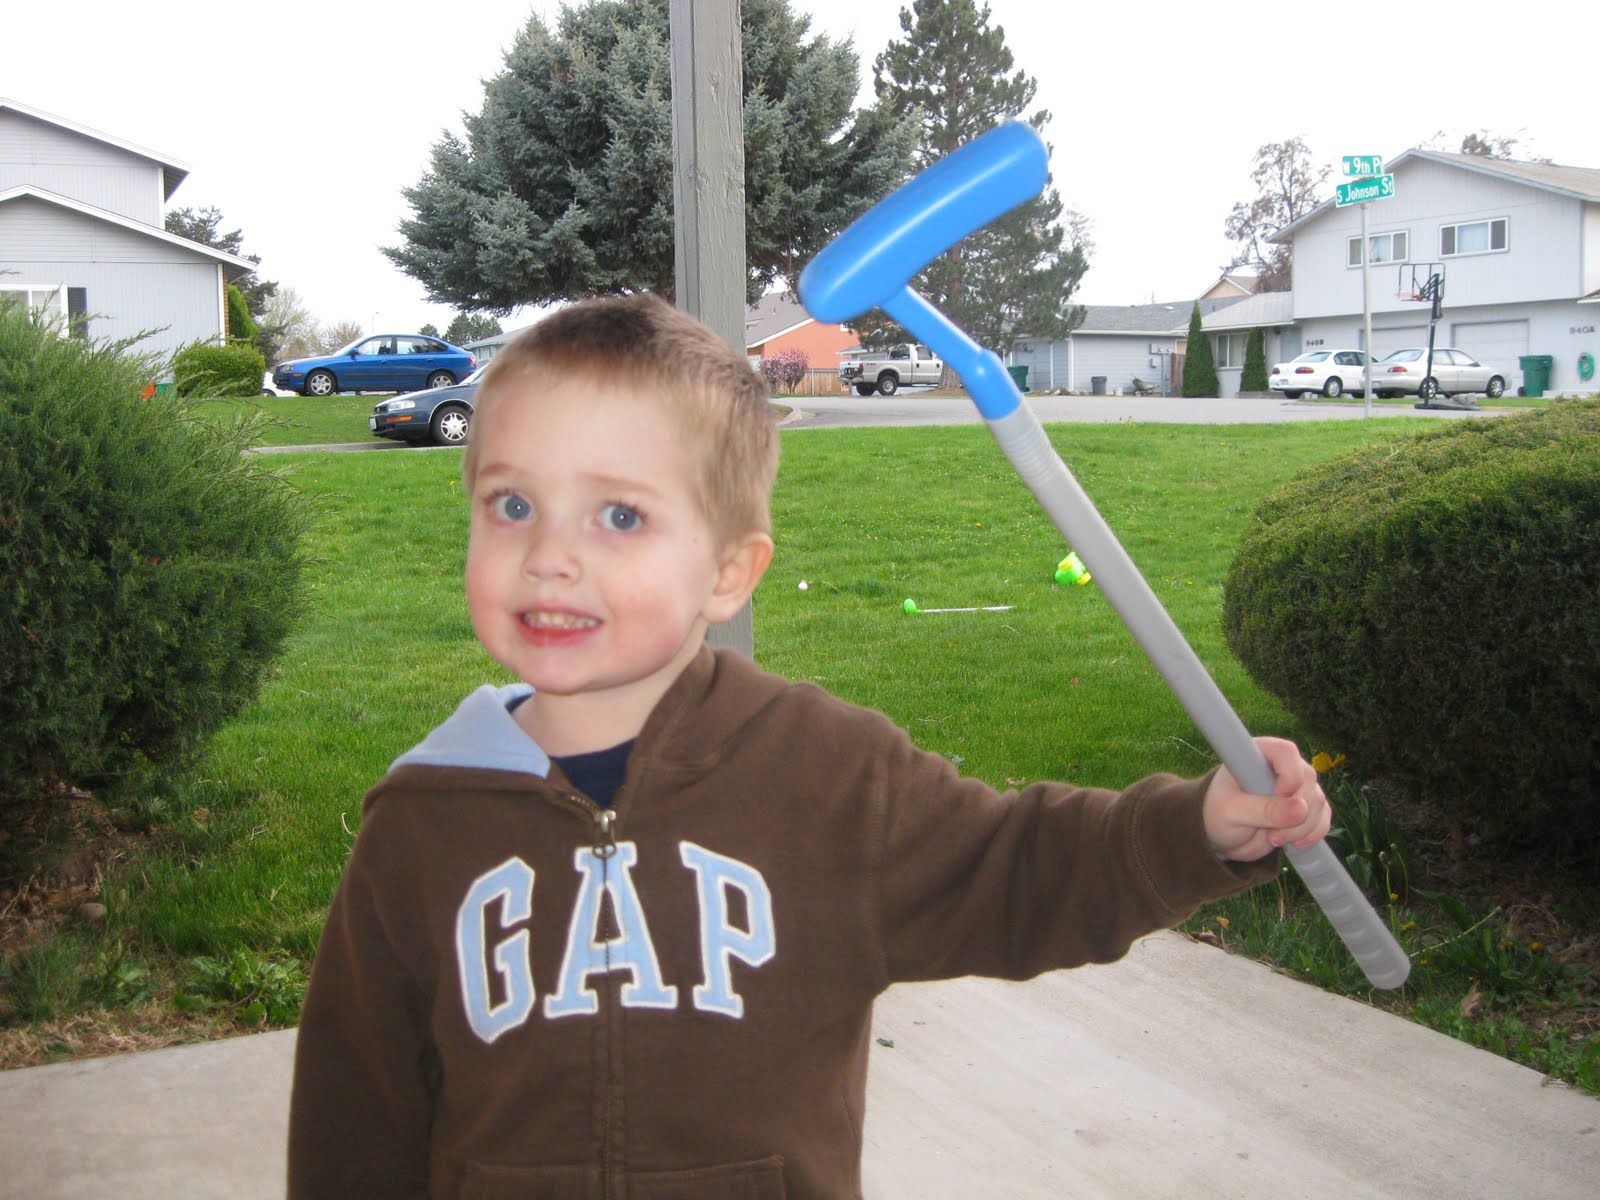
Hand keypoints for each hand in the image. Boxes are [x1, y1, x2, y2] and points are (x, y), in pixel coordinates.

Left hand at [1202, 737, 1329, 862]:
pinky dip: (1313, 833)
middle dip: (1295, 812)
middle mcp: (1281, 765)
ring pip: (1317, 801)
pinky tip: (1295, 844)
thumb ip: (1264, 809)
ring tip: (1272, 838)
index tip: (1274, 799)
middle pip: (1307, 779)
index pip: (1286, 752)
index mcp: (1257, 754)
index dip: (1287, 777)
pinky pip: (1323, 818)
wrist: (1220, 836)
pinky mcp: (1305, 808)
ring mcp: (1296, 786)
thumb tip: (1301, 808)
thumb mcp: (1233, 812)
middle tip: (1270, 833)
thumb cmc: (1217, 813)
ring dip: (1302, 827)